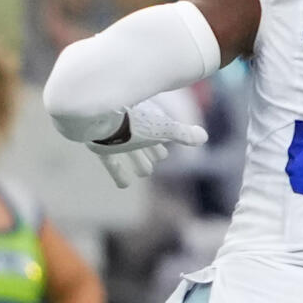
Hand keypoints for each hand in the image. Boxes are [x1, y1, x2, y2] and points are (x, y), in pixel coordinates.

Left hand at [85, 98, 207, 187]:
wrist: (97, 118)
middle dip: (151, 150)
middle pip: (145, 139)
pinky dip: (119, 172)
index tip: (166, 148)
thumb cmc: (134, 121)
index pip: (161, 128)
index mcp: (149, 117)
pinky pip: (111, 161)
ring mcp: (116, 135)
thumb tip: (204, 137)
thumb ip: (183, 134)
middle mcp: (133, 124)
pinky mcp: (100, 146)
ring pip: (130, 150)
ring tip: (144, 172)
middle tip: (155, 161)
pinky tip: (125, 185)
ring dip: (138, 161)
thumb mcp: (163, 129)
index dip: (165, 138)